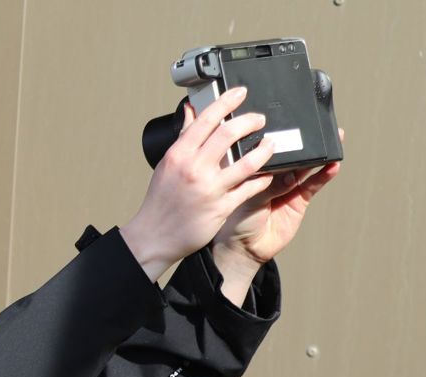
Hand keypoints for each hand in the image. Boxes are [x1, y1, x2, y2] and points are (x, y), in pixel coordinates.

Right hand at [121, 86, 276, 281]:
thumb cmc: (161, 201)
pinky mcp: (222, 207)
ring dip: (264, 149)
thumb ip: (184, 138)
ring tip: (270, 143)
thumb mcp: (168, 164)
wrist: (155, 235)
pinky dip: (262, 178)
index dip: (226, 102)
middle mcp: (194, 169)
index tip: (240, 92)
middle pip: (228, 134)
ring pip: (246, 162)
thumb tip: (191, 111)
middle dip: (250, 121)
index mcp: (179, 155)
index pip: (205, 120)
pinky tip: (268, 173)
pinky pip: (250, 188)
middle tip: (259, 119)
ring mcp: (210, 189)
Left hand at [212, 129, 344, 303]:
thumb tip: (281, 170)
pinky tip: (333, 165)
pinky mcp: (299, 199)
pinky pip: (314, 184)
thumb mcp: (241, 196)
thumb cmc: (233, 219)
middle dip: (301, 138)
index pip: (263, 144)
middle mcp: (269, 172)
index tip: (282, 114)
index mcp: (250, 167)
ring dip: (319, 152)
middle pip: (288, 151)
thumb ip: (261, 183)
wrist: (243, 249)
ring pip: (305, 165)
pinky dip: (324, 175)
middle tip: (314, 121)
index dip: (272, 131)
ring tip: (333, 137)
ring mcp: (286, 184)